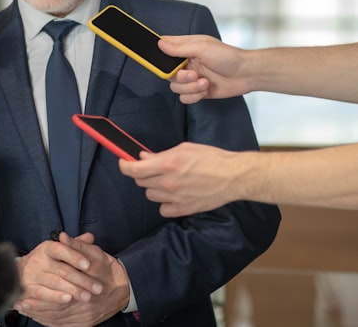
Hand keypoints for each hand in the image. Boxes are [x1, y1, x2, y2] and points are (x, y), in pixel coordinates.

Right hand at [13, 233, 99, 312]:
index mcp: (48, 248)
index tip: (88, 265)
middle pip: (62, 270)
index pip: (61, 249)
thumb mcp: (60, 249)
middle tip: (97, 287)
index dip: (75, 257)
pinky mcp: (28, 288)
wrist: (22, 273)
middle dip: (82, 279)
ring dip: (73, 290)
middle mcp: (39, 260)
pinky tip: (67, 299)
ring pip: (55, 282)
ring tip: (87, 296)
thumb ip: (76, 245)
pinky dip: (55, 297)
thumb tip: (90, 237)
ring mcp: (32, 275)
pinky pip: (42, 294)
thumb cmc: (47, 261)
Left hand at [15, 233, 129, 326]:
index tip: (24, 291)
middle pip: (55, 309)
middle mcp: (84, 306)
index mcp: (85, 288)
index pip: (58, 293)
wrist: (124, 288)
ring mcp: (84, 317)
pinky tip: (38, 317)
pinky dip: (48, 322)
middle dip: (36, 306)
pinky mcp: (84, 323)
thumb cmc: (108, 270)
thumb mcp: (96, 254)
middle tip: (18, 303)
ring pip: (57, 319)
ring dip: (39, 315)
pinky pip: (63, 325)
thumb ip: (77, 246)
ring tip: (23, 309)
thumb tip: (63, 236)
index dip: (40, 293)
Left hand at [119, 142, 249, 215]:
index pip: (133, 169)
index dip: (125, 165)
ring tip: (168, 180)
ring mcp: (175, 198)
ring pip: (150, 195)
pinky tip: (175, 194)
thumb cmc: (212, 159)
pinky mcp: (183, 209)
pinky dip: (165, 202)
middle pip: (140, 182)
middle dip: (143, 174)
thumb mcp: (184, 148)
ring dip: (154, 187)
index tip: (124, 162)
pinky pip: (163, 209)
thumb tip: (144, 158)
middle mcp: (168, 183)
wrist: (233, 176)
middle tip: (154, 168)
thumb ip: (161, 154)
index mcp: (167, 164)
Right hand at [158, 35, 250, 103]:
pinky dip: (194, 96)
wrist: (246, 74)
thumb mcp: (203, 48)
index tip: (159, 61)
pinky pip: (184, 98)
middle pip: (167, 73)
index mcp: (186, 48)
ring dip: (190, 87)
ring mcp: (191, 78)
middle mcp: (186, 63)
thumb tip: (160, 43)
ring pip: (175, 87)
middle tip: (193, 74)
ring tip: (204, 82)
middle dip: (179, 77)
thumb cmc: (228, 57)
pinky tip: (206, 89)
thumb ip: (180, 48)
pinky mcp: (197, 91)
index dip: (158, 54)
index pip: (164, 48)